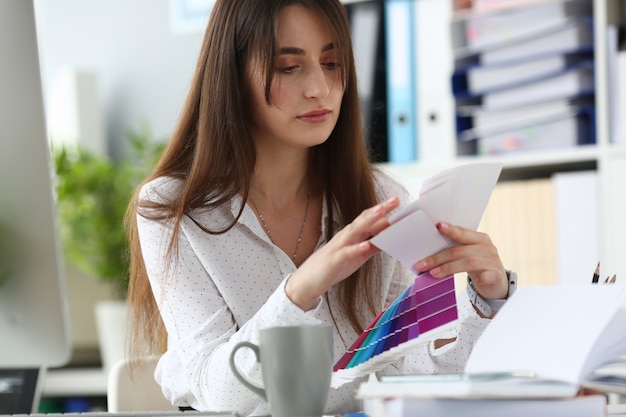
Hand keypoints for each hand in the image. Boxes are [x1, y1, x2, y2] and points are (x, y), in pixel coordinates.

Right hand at [285, 196, 399, 310]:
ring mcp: (339, 247)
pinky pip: (346, 253)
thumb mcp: (358, 255)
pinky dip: (356, 248)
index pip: (368, 219)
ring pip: (355, 231)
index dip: (383, 210)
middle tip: (394, 201)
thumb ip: (372, 246)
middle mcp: (346, 237)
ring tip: (382, 214)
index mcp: (352, 236)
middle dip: (379, 210)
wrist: (308, 280)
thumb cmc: (333, 266)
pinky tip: (366, 244)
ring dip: (369, 222)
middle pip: (363, 220)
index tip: (396, 202)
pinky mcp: (334, 260)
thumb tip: (389, 238)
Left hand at [414, 222, 508, 300]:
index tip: (438, 226)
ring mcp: (493, 261)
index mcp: (479, 238)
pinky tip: (474, 281)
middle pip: (459, 251)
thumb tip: (426, 254)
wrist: (496, 282)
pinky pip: (488, 276)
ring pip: (469, 262)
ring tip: (433, 273)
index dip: (451, 230)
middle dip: (438, 258)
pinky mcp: (497, 276)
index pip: (463, 233)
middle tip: (422, 264)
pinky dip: (480, 278)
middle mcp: (487, 247)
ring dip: (448, 268)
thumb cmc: (477, 265)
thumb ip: (454, 250)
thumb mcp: (467, 254)